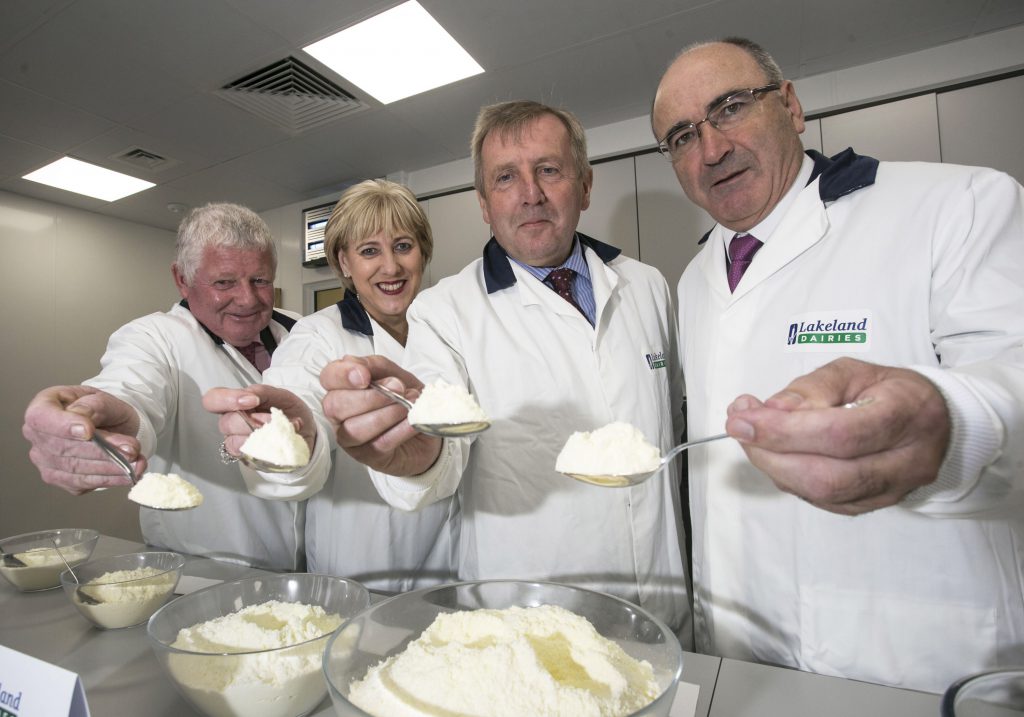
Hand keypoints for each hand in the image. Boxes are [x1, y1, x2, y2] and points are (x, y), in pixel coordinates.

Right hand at [22, 386, 143, 493]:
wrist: (111, 424)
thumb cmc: (102, 409)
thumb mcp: (103, 399)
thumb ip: (93, 407)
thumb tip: (83, 422)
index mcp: (43, 406)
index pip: (42, 418)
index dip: (63, 427)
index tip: (89, 431)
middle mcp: (37, 435)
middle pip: (64, 448)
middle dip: (102, 451)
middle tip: (131, 450)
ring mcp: (45, 460)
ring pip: (76, 469)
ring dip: (110, 468)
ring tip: (137, 463)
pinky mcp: (61, 479)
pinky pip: (84, 483)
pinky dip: (110, 479)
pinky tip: (129, 473)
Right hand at [202, 385, 315, 457]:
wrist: (307, 431)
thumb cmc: (287, 410)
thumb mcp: (279, 394)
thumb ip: (262, 392)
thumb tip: (249, 396)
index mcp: (234, 405)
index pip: (212, 400)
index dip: (226, 399)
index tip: (251, 400)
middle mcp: (231, 425)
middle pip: (226, 423)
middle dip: (252, 420)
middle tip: (272, 419)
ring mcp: (238, 444)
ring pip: (235, 443)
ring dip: (261, 435)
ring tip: (281, 430)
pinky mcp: (249, 461)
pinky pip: (250, 458)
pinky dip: (269, 448)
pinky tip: (281, 442)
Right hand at [320, 355, 441, 475]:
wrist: (427, 424)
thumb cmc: (405, 397)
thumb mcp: (395, 374)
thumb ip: (377, 366)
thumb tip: (364, 369)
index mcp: (342, 387)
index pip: (328, 377)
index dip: (342, 375)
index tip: (365, 376)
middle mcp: (339, 414)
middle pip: (336, 405)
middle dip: (370, 397)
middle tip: (398, 389)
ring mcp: (350, 438)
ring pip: (354, 428)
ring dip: (386, 415)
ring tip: (408, 407)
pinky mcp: (367, 456)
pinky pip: (378, 444)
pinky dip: (398, 431)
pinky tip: (412, 422)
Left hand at [724, 357, 950, 514]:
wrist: (933, 422)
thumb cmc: (888, 392)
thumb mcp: (853, 372)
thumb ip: (812, 388)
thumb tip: (769, 411)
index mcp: (908, 415)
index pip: (840, 433)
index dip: (784, 430)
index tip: (742, 418)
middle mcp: (908, 461)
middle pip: (829, 474)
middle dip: (771, 454)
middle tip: (740, 428)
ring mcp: (894, 490)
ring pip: (823, 494)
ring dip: (775, 467)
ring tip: (753, 437)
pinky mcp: (874, 505)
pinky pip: (823, 501)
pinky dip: (790, 479)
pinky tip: (776, 455)